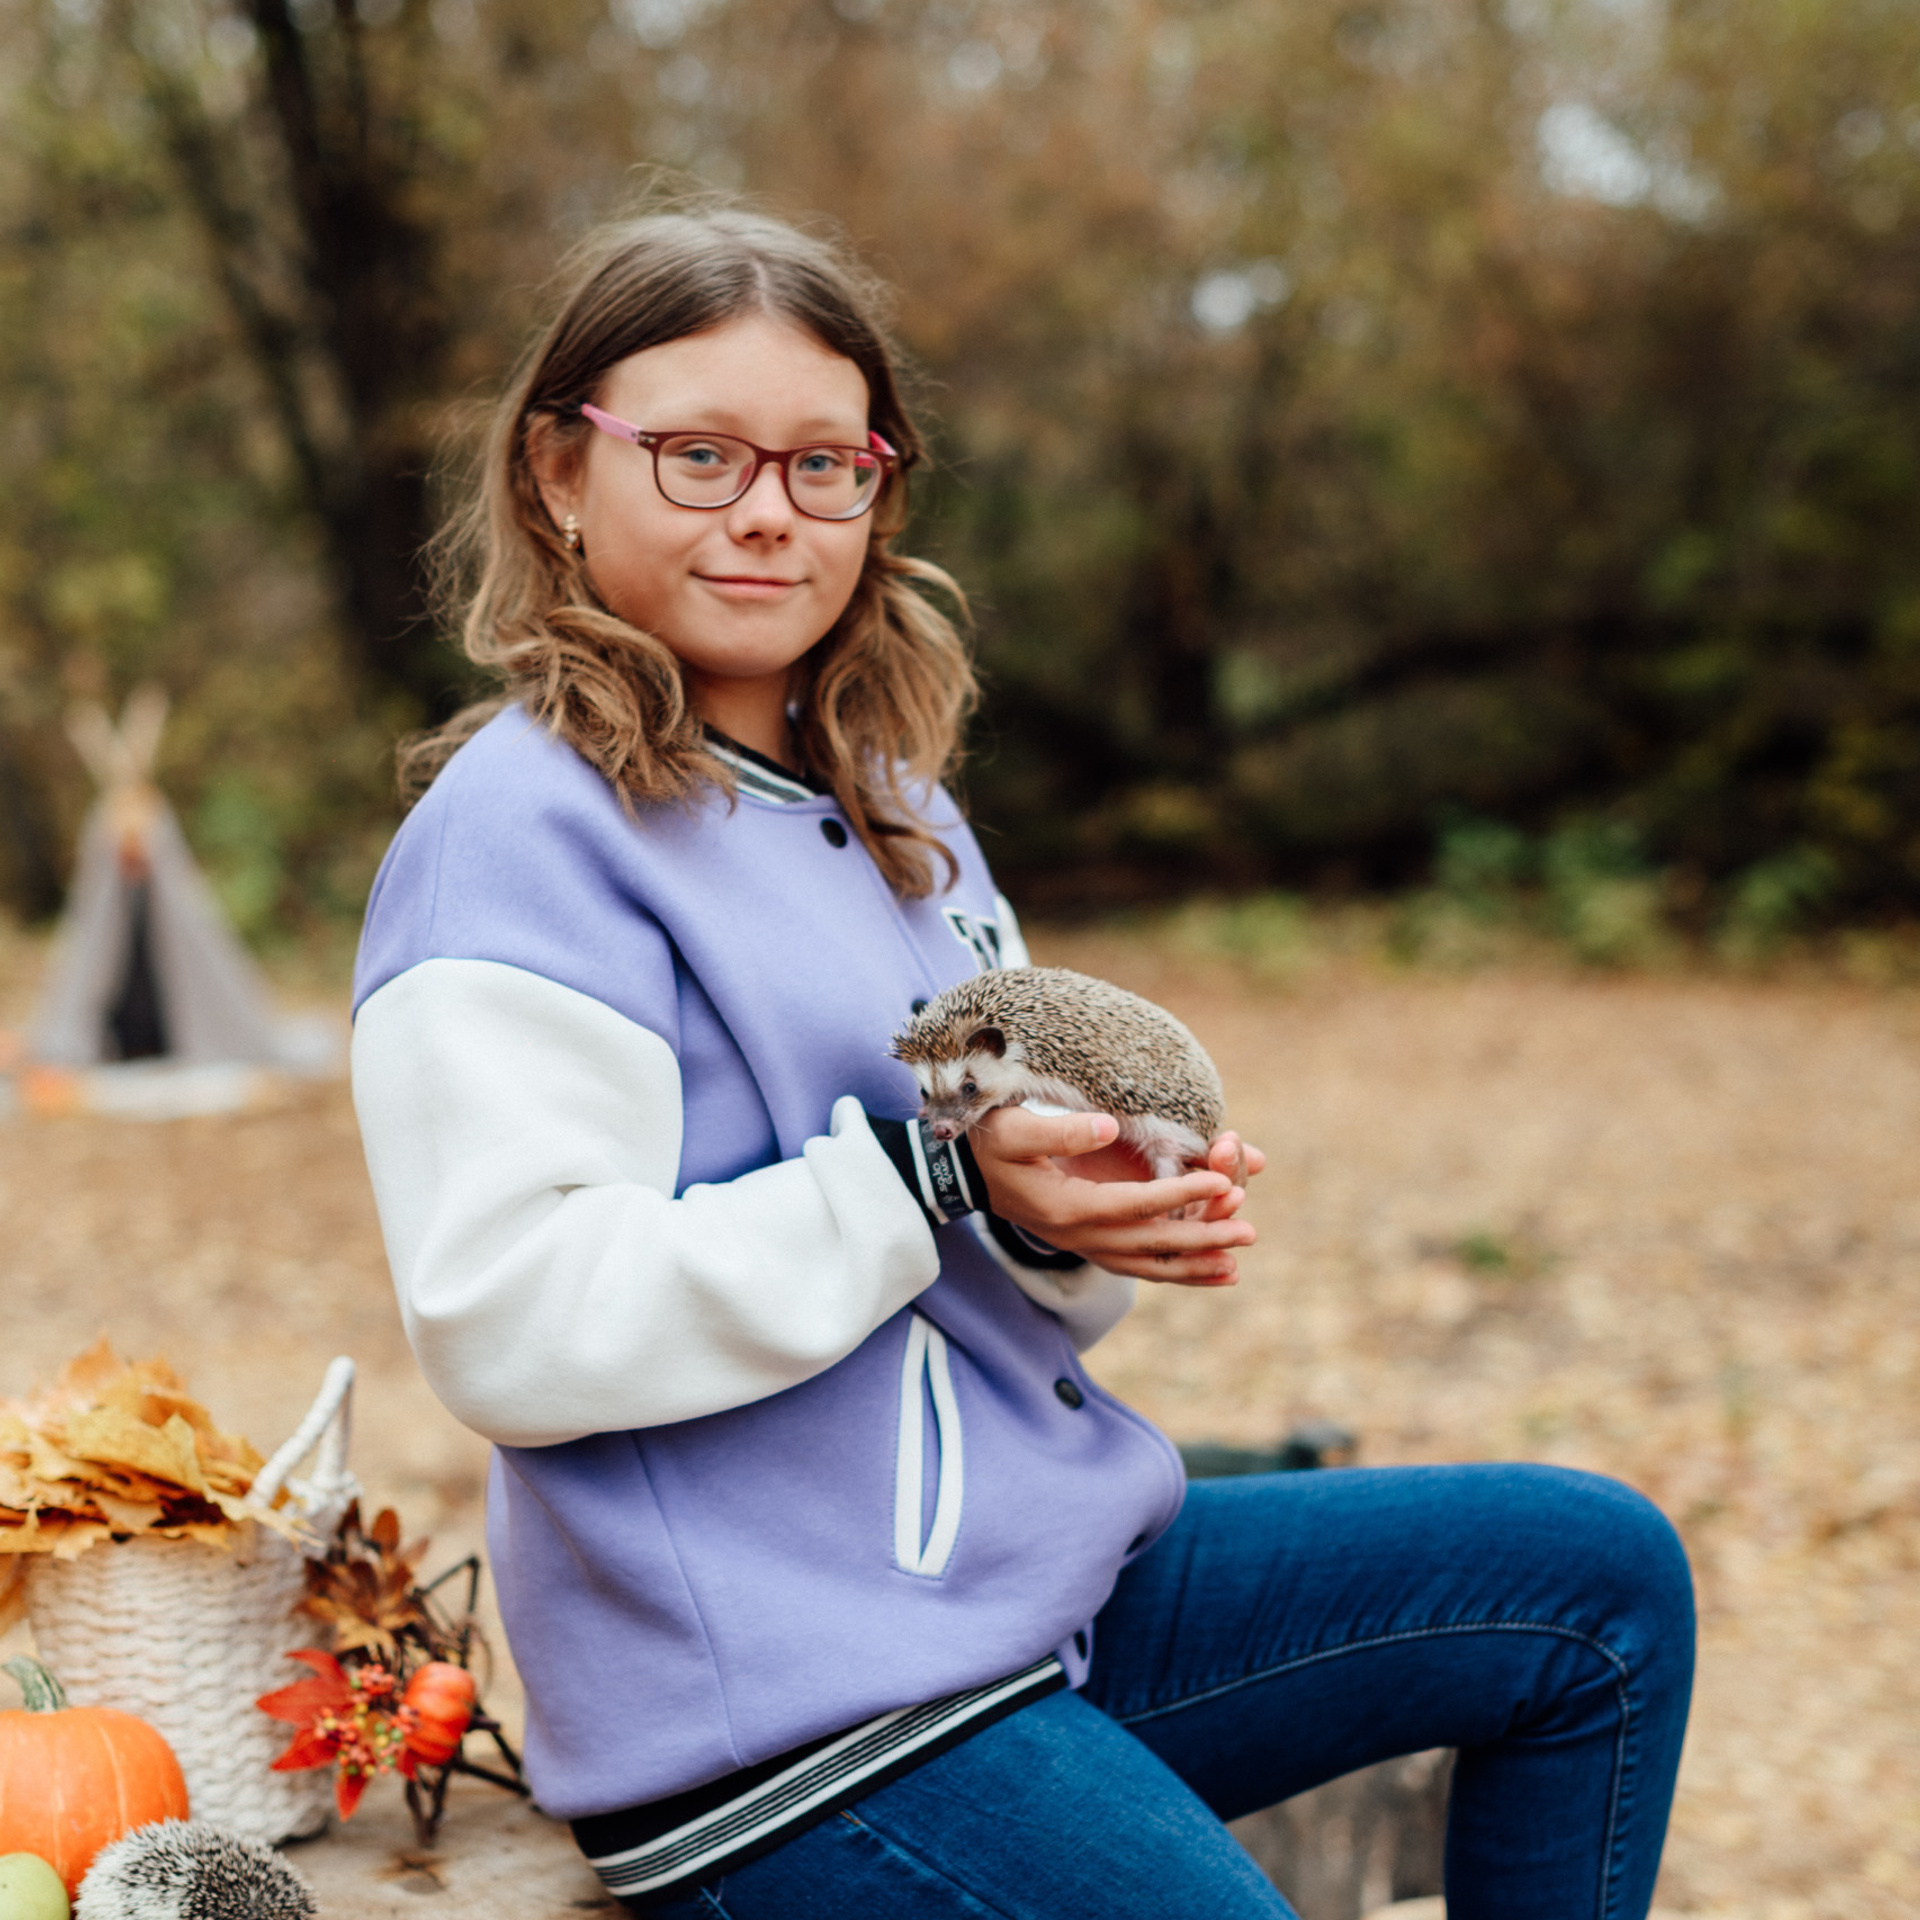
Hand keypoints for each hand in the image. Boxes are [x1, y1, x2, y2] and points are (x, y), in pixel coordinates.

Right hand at [969, 1107, 1258, 1286]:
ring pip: (1146, 1265)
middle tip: (1248, 1231)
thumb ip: (1060, 1130)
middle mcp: (1078, 1235)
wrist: (963, 1174)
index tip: (1222, 1182)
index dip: (1180, 1194)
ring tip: (1235, 1267)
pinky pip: (1137, 1266)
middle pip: (1149, 1244)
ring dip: (1192, 1266)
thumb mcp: (1015, 1129)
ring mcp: (1083, 1244)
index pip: (1135, 1205)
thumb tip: (1110, 1128)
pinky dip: (1173, 1272)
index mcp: (1066, 1207)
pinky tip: (1206, 1272)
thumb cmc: (990, 1143)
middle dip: (1201, 1238)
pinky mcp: (1088, 1243)